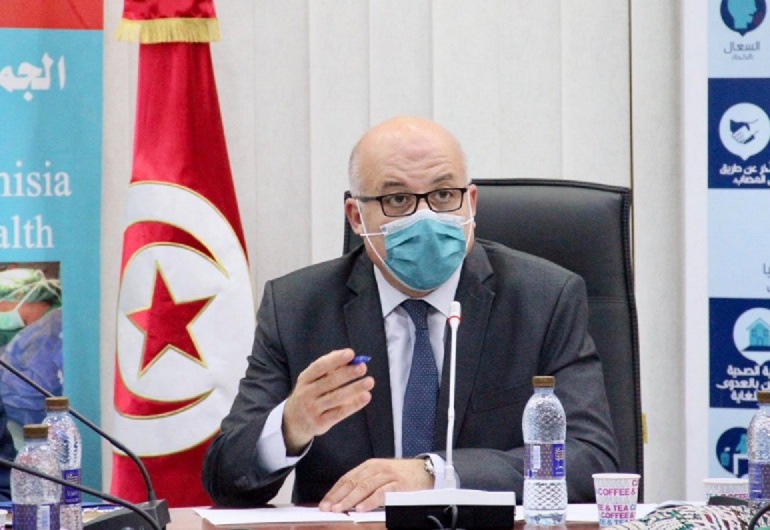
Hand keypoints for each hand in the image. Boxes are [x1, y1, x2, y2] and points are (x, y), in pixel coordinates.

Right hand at [283, 348, 373, 454]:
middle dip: (347, 373)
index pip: (319, 366)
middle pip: (329, 382)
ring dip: (354, 389)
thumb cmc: (310, 393)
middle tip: (363, 367)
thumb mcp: (313, 380)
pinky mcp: (320, 423)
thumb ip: (330, 369)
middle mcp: (306, 393)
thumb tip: (352, 358)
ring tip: (369, 382)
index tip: (351, 353)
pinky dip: (353, 405)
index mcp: (305, 378)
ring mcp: (312, 409)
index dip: (335, 359)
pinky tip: (365, 397)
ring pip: (336, 398)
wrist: (293, 421)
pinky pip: (339, 413)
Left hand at [319, 458, 433, 512]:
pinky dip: (370, 501)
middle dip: (338, 496)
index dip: (334, 491)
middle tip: (328, 508)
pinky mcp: (399, 484)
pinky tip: (361, 508)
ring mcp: (388, 475)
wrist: (425, 470)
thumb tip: (344, 499)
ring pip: (365, 487)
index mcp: (369, 466)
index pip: (347, 478)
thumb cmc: (401, 475)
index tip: (324, 503)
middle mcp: (377, 468)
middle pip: (353, 482)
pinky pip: (382, 493)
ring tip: (340, 509)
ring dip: (350, 499)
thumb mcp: (380, 474)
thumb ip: (365, 483)